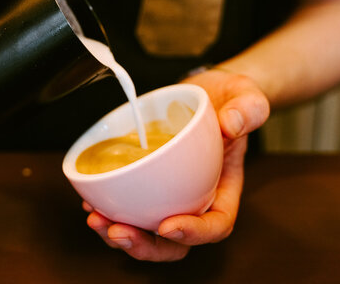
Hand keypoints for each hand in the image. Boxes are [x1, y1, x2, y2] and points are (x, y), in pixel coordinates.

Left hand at [84, 68, 269, 260]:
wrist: (207, 95)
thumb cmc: (229, 101)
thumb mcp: (245, 97)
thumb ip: (248, 109)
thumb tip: (231, 124)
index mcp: (224, 188)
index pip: (216, 224)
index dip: (194, 233)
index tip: (168, 225)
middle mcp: (196, 199)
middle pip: (176, 242)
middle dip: (146, 245)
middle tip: (118, 230)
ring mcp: (170, 194)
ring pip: (148, 231)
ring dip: (119, 234)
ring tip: (96, 219)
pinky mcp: (148, 184)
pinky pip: (130, 207)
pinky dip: (110, 210)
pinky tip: (91, 201)